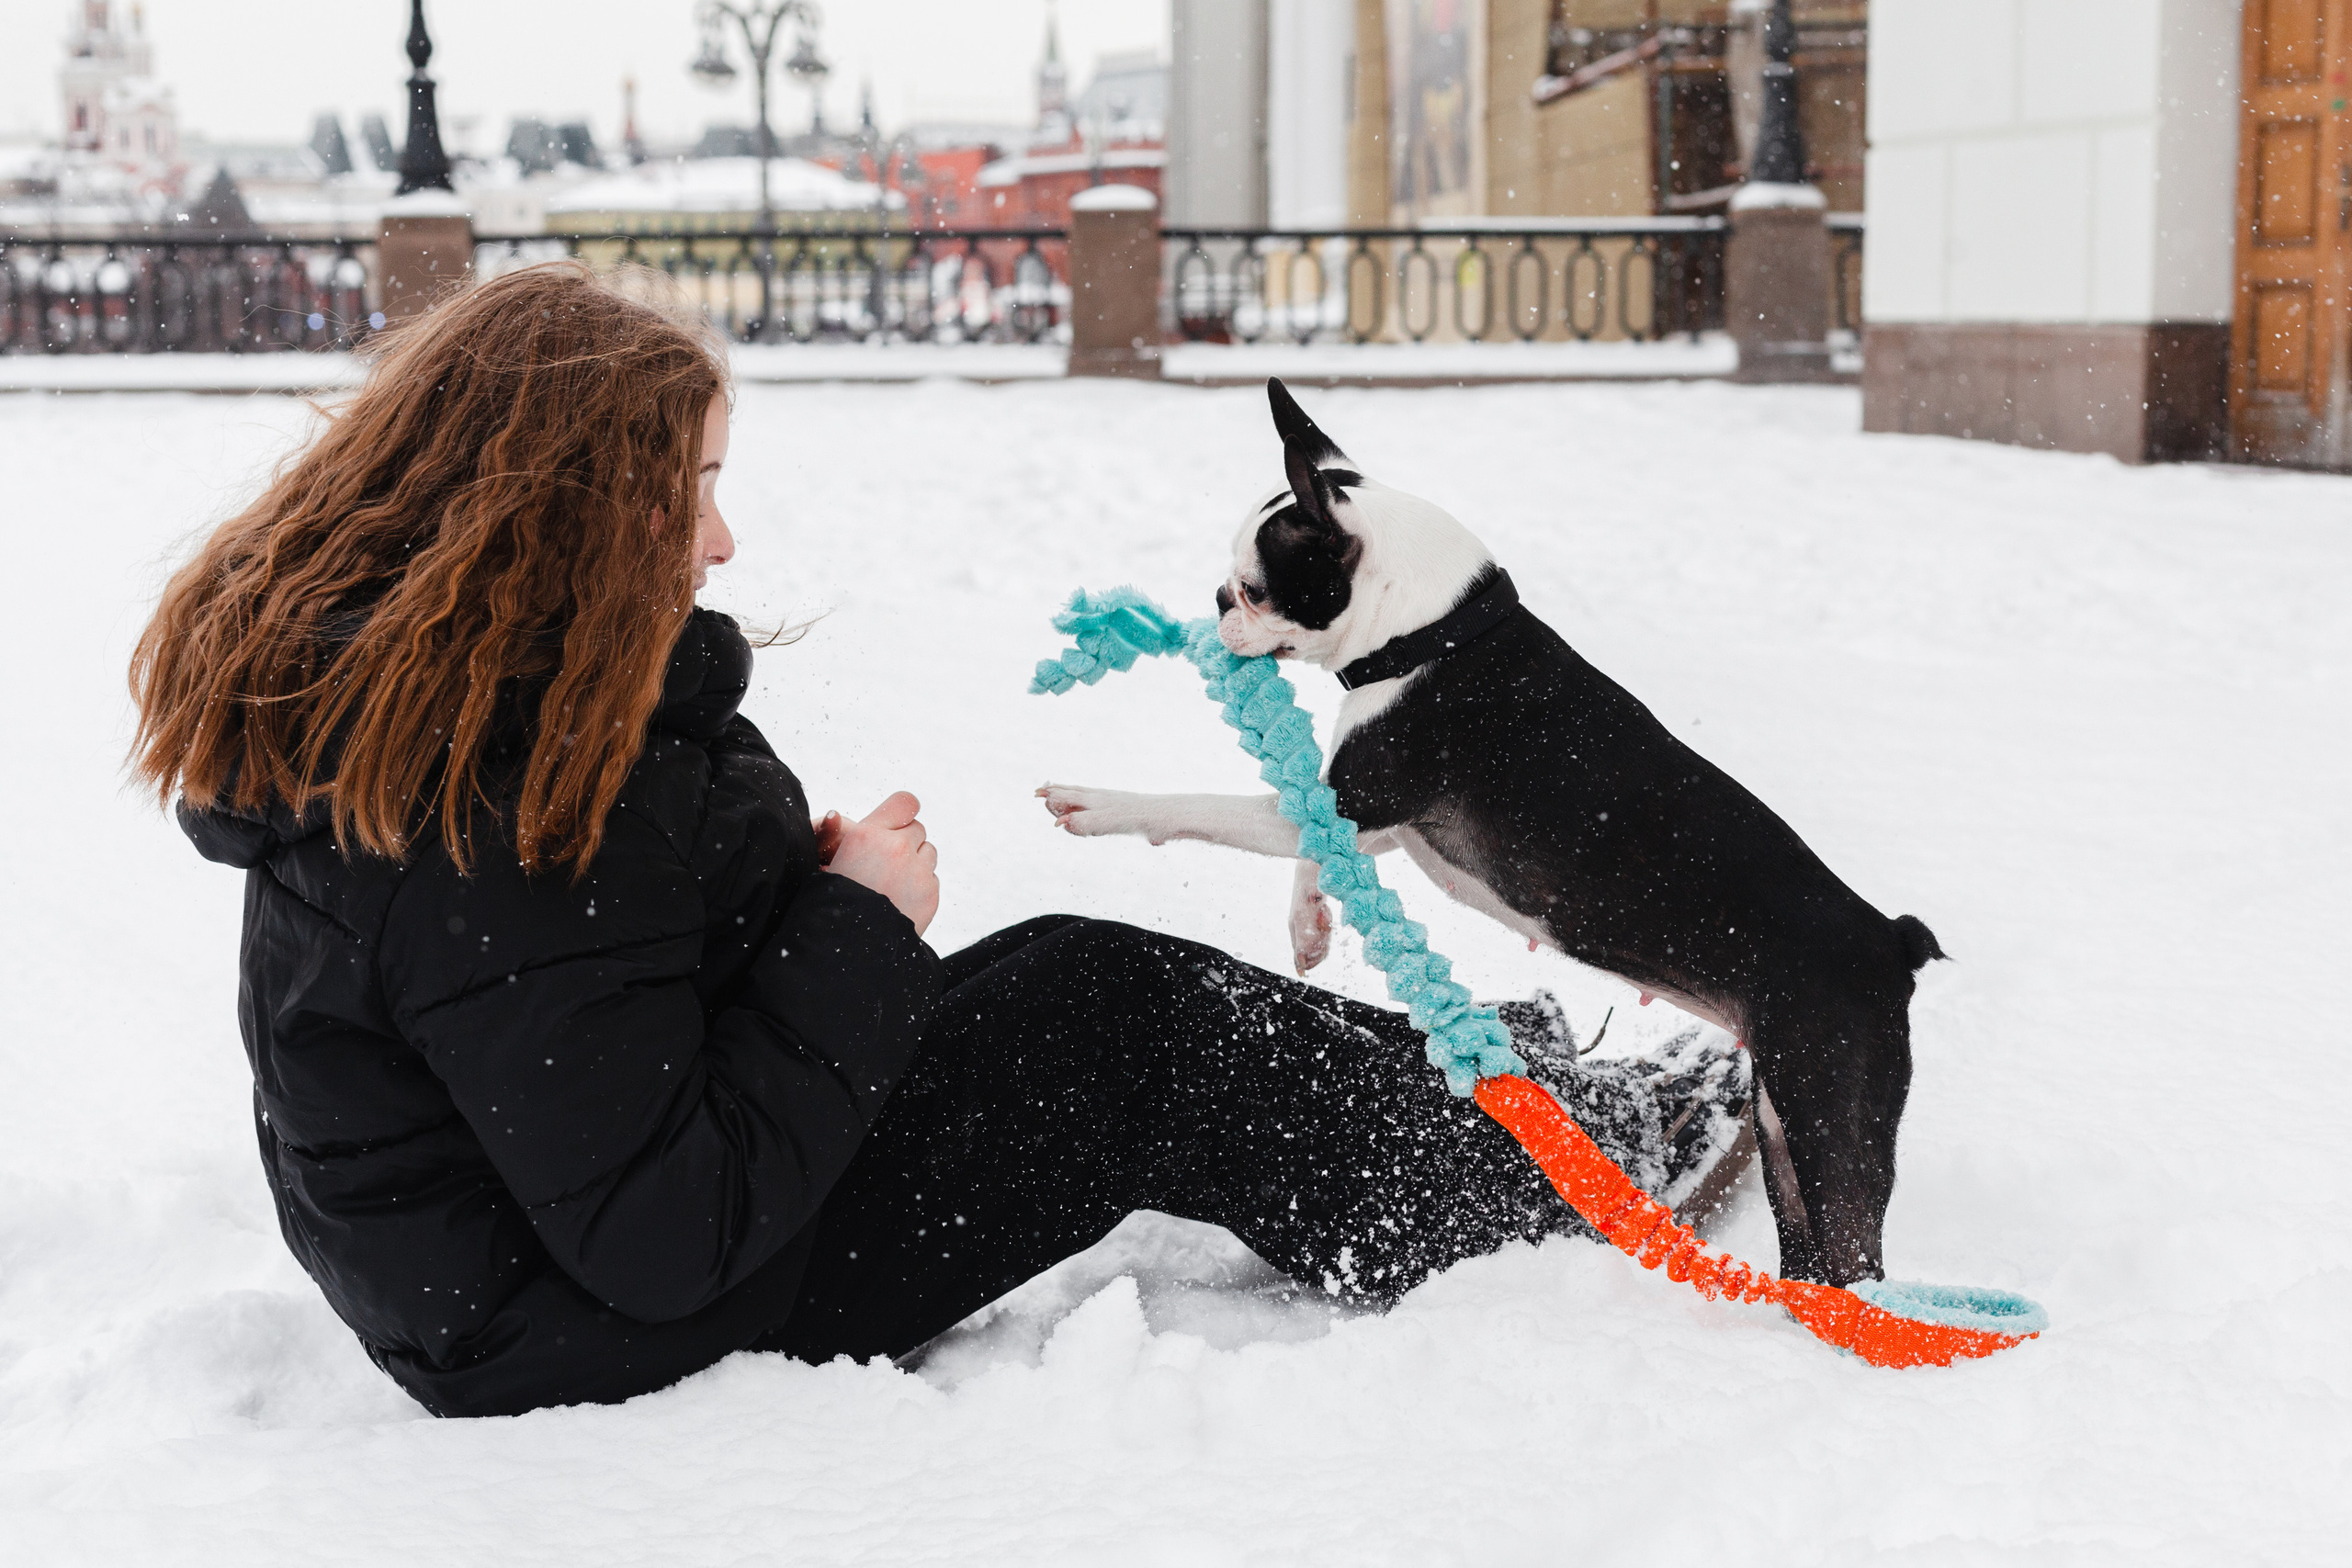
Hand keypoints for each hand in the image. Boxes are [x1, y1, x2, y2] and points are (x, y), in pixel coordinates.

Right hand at [814, 791, 938, 936]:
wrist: (848, 946)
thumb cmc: (831, 901)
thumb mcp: (827, 860)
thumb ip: (841, 833)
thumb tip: (836, 815)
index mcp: (866, 835)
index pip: (905, 802)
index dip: (902, 813)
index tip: (898, 823)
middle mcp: (896, 848)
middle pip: (917, 830)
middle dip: (905, 842)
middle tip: (886, 863)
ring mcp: (917, 871)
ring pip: (928, 852)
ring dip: (915, 863)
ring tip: (892, 882)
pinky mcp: (930, 894)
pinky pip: (931, 879)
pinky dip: (919, 887)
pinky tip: (899, 901)